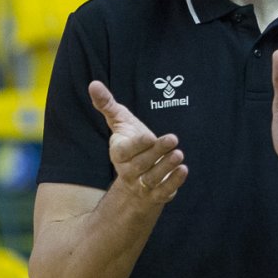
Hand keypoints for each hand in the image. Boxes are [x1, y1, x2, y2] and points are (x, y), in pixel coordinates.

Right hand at [89, 81, 186, 204]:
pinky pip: (164, 191)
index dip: (136, 145)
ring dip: (166, 167)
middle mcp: (129, 171)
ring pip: (153, 178)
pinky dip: (174, 182)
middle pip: (141, 164)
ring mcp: (142, 184)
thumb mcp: (119, 121)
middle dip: (157, 152)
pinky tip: (183, 170)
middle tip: (173, 139)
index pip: (125, 151)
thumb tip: (94, 84)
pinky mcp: (157, 193)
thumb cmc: (129, 143)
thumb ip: (107, 104)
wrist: (136, 177)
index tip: (149, 136)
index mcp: (119, 153)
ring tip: (179, 155)